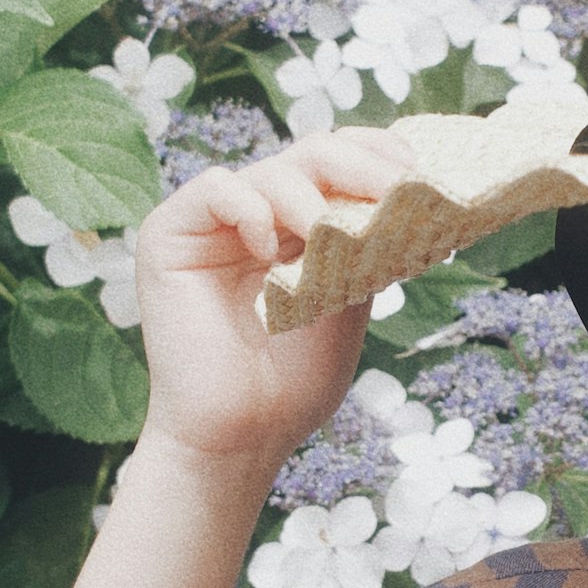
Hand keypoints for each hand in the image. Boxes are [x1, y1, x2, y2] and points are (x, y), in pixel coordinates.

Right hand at [131, 130, 415, 470]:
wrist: (241, 434)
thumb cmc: (294, 381)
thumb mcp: (349, 301)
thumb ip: (366, 245)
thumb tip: (414, 193)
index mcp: (297, 226)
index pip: (337, 165)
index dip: (375, 153)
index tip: (418, 168)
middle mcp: (257, 214)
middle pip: (311, 154)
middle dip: (359, 164)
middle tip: (395, 186)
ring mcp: (213, 223)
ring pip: (270, 169)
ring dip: (309, 199)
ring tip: (326, 236)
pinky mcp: (169, 233)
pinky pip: (215, 188)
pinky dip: (249, 208)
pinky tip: (266, 251)